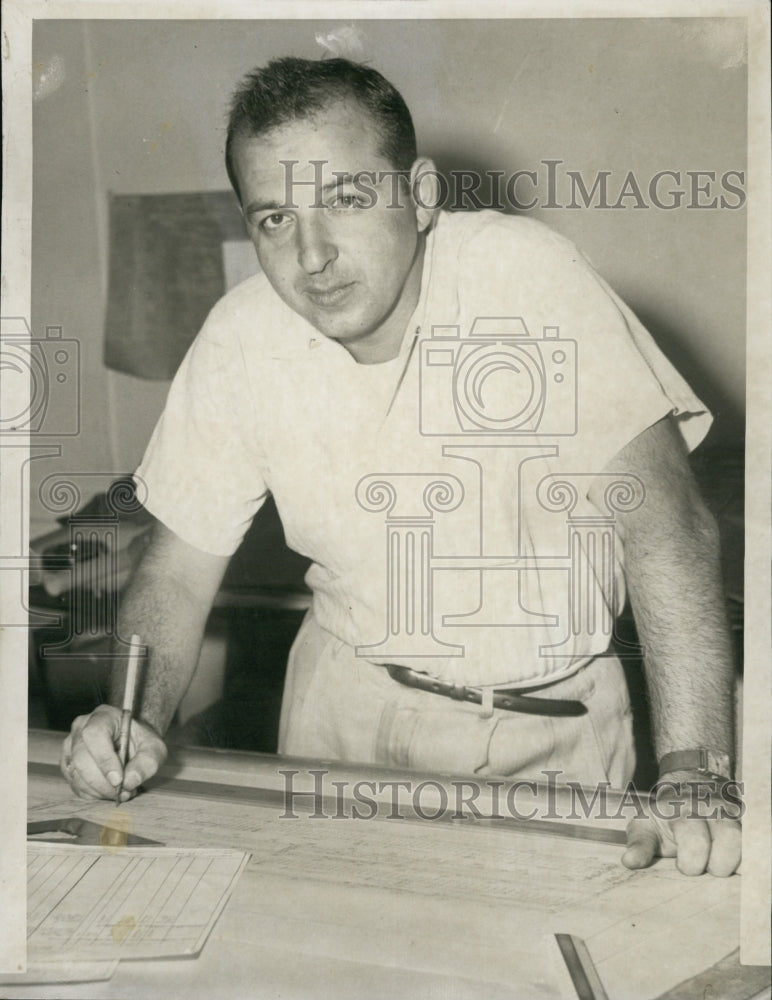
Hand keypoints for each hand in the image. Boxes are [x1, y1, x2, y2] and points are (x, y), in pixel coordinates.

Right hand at [60, 704, 167, 800]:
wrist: (132, 742)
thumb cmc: (142, 741)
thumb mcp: (154, 748)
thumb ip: (147, 763)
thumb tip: (130, 782)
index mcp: (103, 716)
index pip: (95, 734)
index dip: (104, 759)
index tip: (119, 780)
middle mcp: (81, 728)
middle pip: (81, 757)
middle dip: (102, 782)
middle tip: (122, 793)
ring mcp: (70, 746)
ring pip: (75, 774)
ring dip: (98, 791)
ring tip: (120, 792)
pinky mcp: (67, 764)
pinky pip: (74, 784)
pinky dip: (92, 794)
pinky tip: (108, 792)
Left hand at [622, 773, 741, 876]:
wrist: (690, 787)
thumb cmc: (665, 815)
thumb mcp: (645, 826)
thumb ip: (639, 845)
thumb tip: (629, 862)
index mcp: (682, 809)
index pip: (695, 840)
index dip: (691, 863)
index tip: (684, 868)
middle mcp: (713, 807)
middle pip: (729, 840)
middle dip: (717, 865)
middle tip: (705, 867)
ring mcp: (735, 813)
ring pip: (748, 841)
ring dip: (738, 862)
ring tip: (721, 866)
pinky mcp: (748, 821)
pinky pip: (758, 842)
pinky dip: (750, 858)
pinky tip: (739, 865)